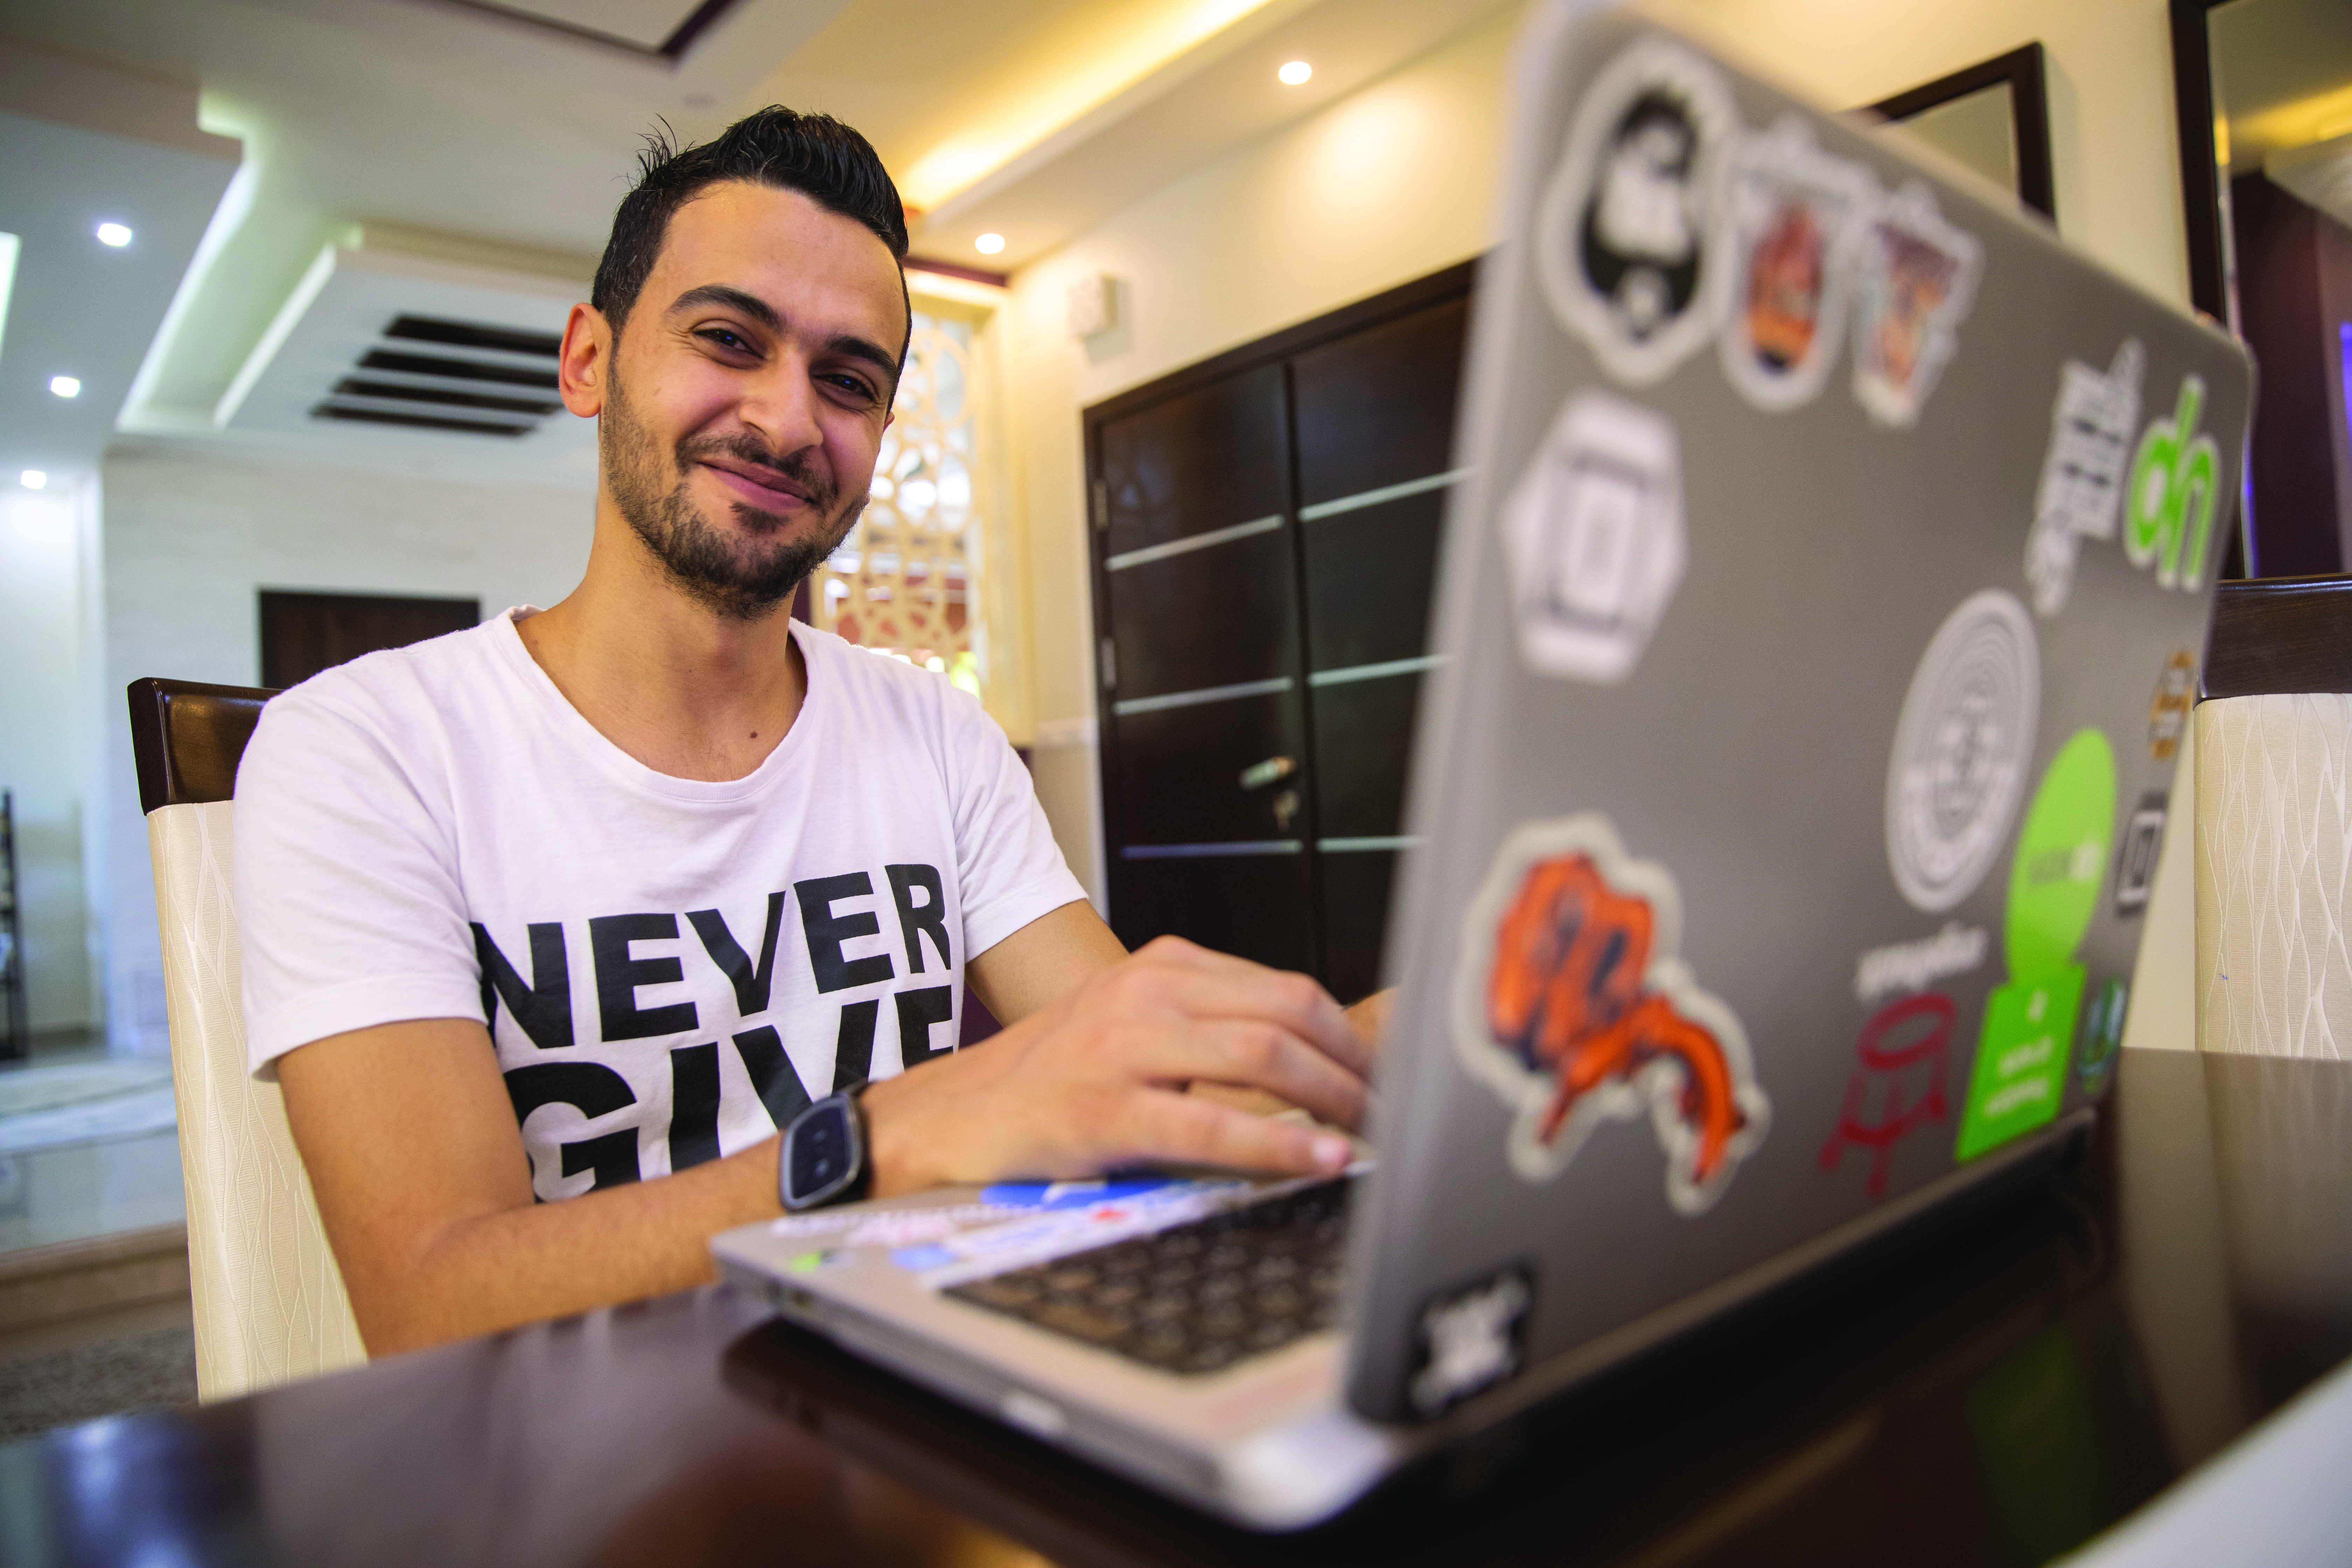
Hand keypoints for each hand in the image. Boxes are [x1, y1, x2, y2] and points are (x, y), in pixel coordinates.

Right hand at [862, 936, 1371, 1192]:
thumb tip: (1309, 1065)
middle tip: (1391, 1108)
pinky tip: (1319, 1160)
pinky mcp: (1105, 1110)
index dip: (1349, 1033)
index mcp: (1160, 967)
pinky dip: (1279, 1144)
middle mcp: (1146, 994)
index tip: (1385, 1073)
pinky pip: (1212, 1123)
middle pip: (1287, 1012)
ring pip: (1262, 1056)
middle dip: (1355, 1065)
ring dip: (1333, 1099)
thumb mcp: (1132, 1028)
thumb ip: (1208, 1030)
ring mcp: (1124, 1049)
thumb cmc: (1051, 1079)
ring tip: (1370, 1133)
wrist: (952, 1114)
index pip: (1285, 986)